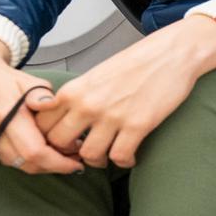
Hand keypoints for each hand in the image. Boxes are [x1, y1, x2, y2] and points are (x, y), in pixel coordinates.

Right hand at [0, 39, 77, 174]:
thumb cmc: (3, 80)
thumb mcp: (26, 81)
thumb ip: (41, 94)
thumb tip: (51, 104)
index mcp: (4, 114)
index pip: (35, 151)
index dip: (59, 162)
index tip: (77, 163)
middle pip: (27, 163)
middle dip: (54, 165)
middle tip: (73, 159)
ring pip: (16, 165)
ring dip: (40, 164)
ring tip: (59, 154)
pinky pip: (4, 161)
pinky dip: (24, 160)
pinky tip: (38, 152)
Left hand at [35, 17, 215, 167]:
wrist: (172, 54)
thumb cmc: (138, 62)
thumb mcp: (96, 75)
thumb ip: (77, 96)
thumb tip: (66, 117)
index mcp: (74, 90)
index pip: (43, 125)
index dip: (50, 138)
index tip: (65, 141)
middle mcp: (88, 104)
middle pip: (60, 143)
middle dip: (70, 152)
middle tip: (84, 151)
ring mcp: (112, 116)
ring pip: (89, 155)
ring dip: (98, 160)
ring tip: (108, 156)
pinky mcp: (138, 125)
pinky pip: (120, 156)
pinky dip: (124, 162)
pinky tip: (130, 157)